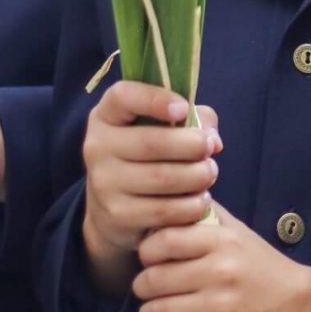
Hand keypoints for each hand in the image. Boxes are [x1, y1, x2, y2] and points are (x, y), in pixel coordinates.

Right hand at [80, 81, 220, 294]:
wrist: (113, 208)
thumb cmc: (147, 154)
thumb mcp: (161, 127)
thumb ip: (193, 119)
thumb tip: (213, 140)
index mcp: (106, 115)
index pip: (122, 97)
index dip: (155, 99)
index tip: (183, 108)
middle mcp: (97, 146)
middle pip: (151, 142)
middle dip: (192, 145)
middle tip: (210, 149)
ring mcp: (103, 182)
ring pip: (162, 178)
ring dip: (197, 176)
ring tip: (209, 174)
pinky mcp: (116, 214)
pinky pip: (163, 210)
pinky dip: (190, 206)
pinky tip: (200, 201)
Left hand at [134, 204, 310, 311]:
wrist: (309, 309)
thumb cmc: (267, 270)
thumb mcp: (241, 234)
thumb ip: (208, 217)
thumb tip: (174, 201)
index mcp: (223, 241)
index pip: (161, 241)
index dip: (148, 253)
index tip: (154, 260)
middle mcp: (221, 272)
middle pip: (151, 280)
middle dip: (145, 288)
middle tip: (153, 290)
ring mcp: (222, 309)